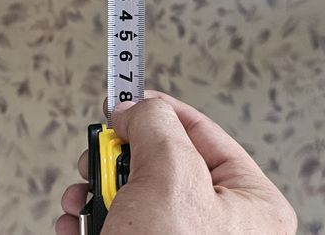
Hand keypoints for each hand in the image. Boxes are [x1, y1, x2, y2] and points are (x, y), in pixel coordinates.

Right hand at [55, 91, 296, 234]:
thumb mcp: (170, 178)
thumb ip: (155, 127)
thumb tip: (135, 109)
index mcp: (251, 204)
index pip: (202, 134)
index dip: (158, 112)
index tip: (121, 102)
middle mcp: (221, 227)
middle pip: (162, 165)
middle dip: (117, 160)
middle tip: (96, 158)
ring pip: (132, 198)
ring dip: (95, 193)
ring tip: (79, 201)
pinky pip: (118, 229)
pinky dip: (89, 223)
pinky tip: (74, 225)